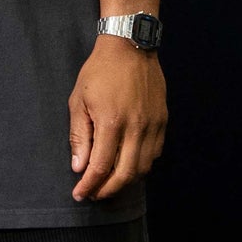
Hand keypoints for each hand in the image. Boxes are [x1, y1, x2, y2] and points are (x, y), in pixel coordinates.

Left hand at [68, 37, 167, 200]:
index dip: (89, 185)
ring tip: (109, 182)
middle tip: (94, 194)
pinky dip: (140, 166)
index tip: (80, 194)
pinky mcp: (162, 121)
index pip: (100, 167)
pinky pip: (154, 154)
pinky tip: (127, 165)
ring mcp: (152, 125)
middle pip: (125, 175)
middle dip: (107, 190)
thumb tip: (79, 167)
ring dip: (125, 181)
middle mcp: (135, 127)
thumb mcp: (79, 101)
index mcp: (111, 122)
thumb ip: (79, 137)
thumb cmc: (99, 72)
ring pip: (142, 168)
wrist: (130, 47)